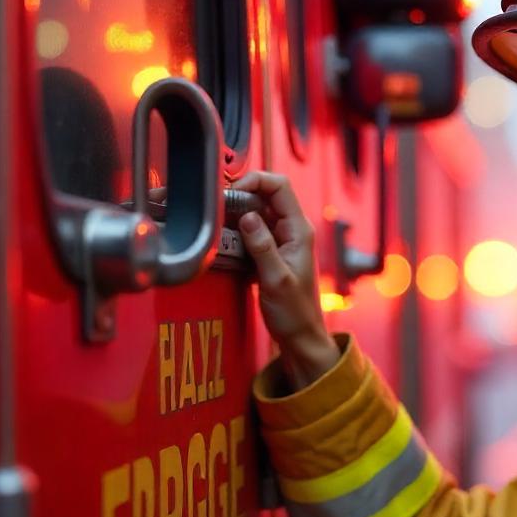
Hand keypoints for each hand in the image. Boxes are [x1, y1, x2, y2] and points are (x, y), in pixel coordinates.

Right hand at [231, 171, 339, 388]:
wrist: (299, 335)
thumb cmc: (294, 312)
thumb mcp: (276, 279)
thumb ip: (262, 246)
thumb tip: (248, 216)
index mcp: (299, 230)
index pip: (279, 186)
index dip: (255, 181)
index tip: (232, 192)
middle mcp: (291, 229)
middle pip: (265, 194)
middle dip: (240, 195)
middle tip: (217, 208)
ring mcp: (280, 239)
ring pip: (255, 211)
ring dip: (235, 213)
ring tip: (216, 223)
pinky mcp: (269, 250)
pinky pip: (251, 229)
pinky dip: (236, 229)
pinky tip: (223, 238)